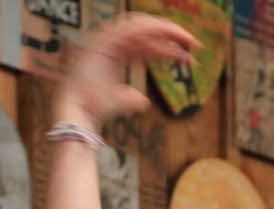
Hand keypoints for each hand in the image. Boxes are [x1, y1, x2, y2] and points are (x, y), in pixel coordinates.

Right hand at [52, 13, 197, 129]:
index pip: (145, 43)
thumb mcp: (121, 101)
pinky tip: (171, 37)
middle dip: (171, 34)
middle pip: (145, 30)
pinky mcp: (102, 42)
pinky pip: (131, 29)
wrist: (79, 117)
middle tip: (195, 44)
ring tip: (188, 41)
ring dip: (166, 30)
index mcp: (113, 53)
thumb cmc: (95, 112)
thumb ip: (132, 99)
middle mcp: (109, 43)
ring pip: (141, 26)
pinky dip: (152, 30)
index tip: (189, 55)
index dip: (167, 47)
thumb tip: (144, 102)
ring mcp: (104, 40)